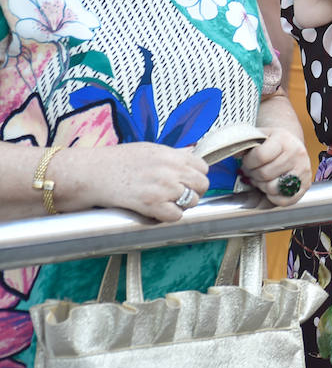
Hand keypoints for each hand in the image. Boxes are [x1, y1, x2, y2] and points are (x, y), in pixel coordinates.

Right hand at [70, 143, 209, 222]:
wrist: (91, 173)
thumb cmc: (116, 161)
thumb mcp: (149, 150)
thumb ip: (172, 154)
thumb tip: (190, 153)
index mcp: (171, 155)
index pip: (203, 167)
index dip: (196, 177)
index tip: (187, 182)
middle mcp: (171, 170)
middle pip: (202, 185)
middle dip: (193, 192)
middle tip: (179, 196)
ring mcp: (163, 187)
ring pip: (191, 201)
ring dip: (181, 205)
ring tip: (166, 204)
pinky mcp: (151, 204)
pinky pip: (175, 216)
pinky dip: (169, 217)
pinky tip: (157, 212)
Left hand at [239, 127, 310, 205]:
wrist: (291, 144)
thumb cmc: (272, 142)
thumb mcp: (259, 136)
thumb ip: (245, 143)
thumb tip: (235, 153)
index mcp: (283, 139)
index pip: (260, 156)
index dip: (248, 162)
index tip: (248, 162)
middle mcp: (297, 153)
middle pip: (265, 174)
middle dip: (254, 175)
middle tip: (254, 171)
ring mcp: (303, 170)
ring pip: (273, 188)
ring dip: (263, 186)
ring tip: (263, 179)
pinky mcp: (305, 184)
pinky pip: (284, 200)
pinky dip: (273, 197)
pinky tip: (271, 187)